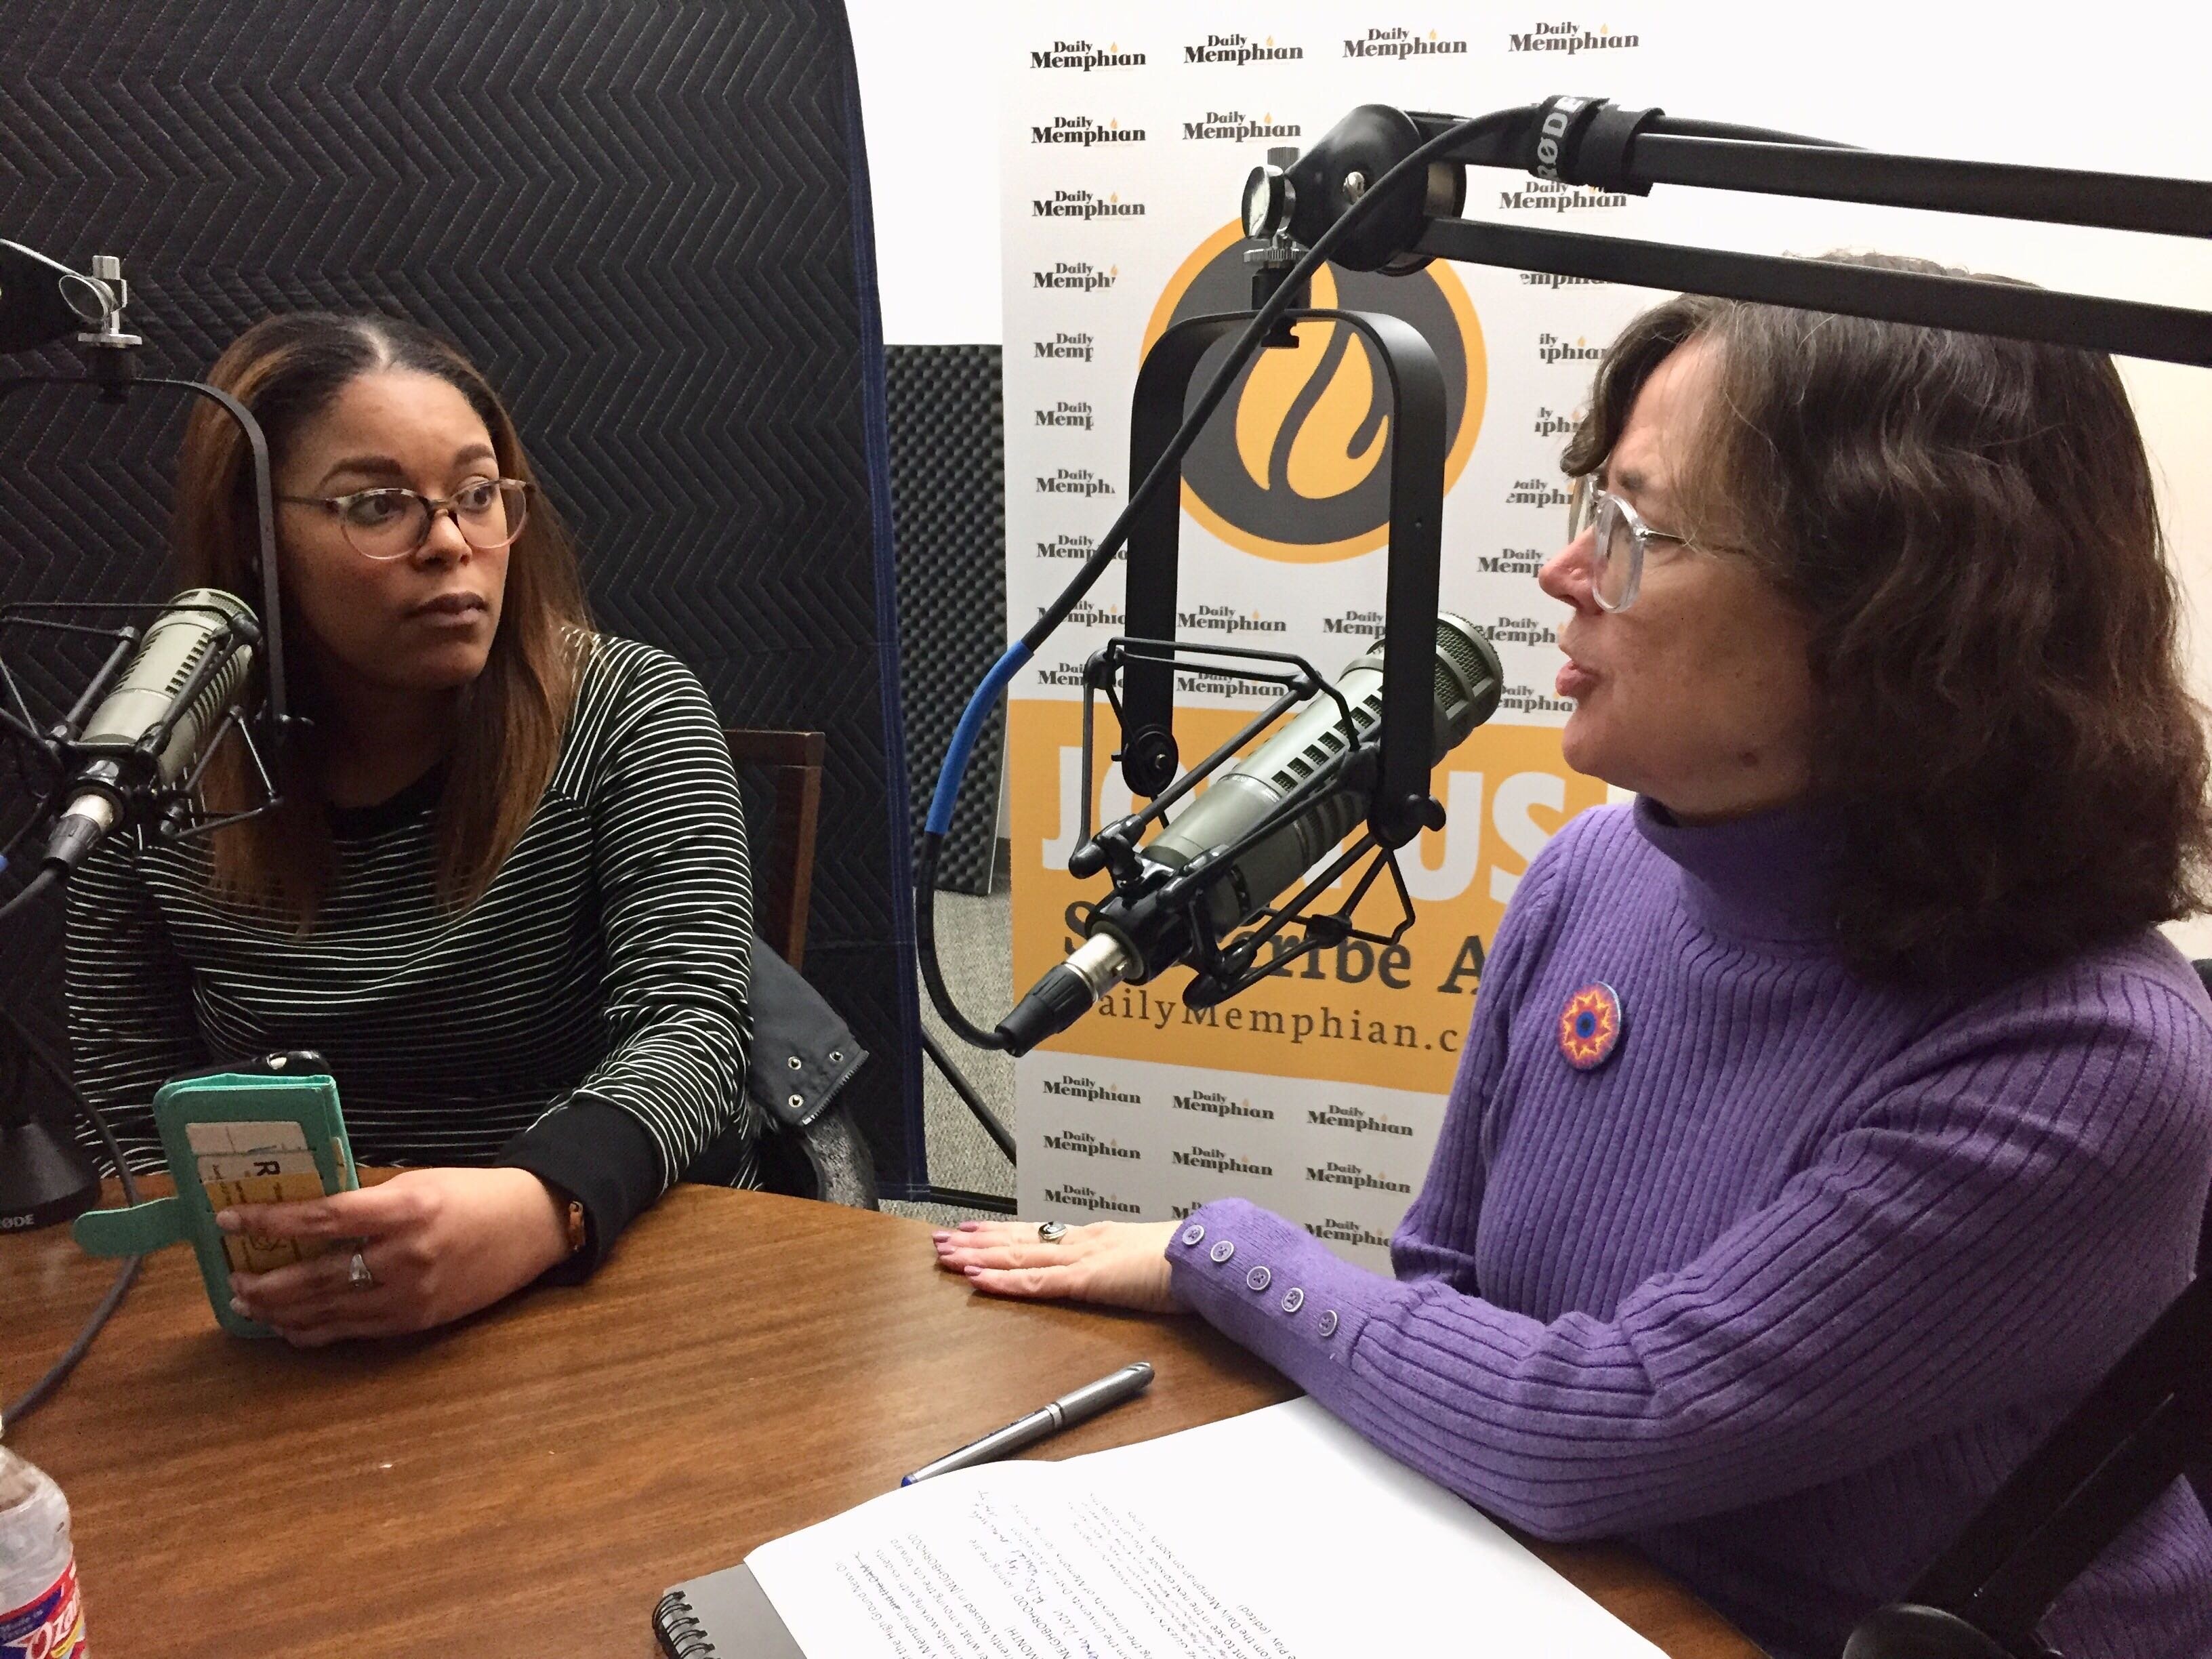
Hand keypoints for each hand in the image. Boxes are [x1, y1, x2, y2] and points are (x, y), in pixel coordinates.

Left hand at [220, 1167, 572, 1346]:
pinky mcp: (416, 1322)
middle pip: (316, 1277)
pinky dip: (314, 1330)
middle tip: (232, 1278)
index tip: (229, 1220)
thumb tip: (306, 1218)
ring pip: (328, 1311)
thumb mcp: (417, 1183)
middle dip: (265, 1281)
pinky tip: (290, 1325)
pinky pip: (352, 1332)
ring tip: (248, 1302)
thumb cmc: (472, 1195)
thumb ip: (366, 1203)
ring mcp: (411, 1296)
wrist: (531, 1227)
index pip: (322, 1219)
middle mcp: (406, 1257)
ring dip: (280, 1310)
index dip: (270, 1222)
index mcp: (406, 1209)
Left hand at [932, 1219, 1186, 1314]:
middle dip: (977, 1240)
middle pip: (1019, 1239)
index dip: (1003, 1232)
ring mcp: (1082, 1258)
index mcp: (1098, 1238)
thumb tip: (1123, 1276)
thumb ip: (1129, 1268)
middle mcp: (1083, 1241)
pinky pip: (1036, 1282)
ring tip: (946, 1253)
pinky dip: (1004, 1280)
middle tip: (941, 1238)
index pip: (1040, 1233)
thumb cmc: (1189, 1262)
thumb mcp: (1150, 1264)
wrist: (1208, 1256)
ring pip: (1018, 1255)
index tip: (975, 1229)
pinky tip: (977, 1278)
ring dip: (978, 1255)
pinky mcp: (1087, 1279)